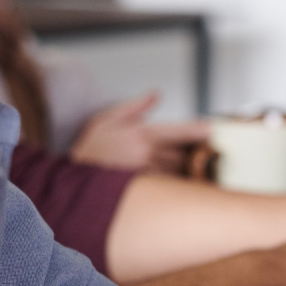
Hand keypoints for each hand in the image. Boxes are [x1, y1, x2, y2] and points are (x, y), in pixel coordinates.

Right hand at [72, 93, 210, 174]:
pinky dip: (178, 184)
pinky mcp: (147, 190)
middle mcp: (147, 154)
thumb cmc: (91, 149)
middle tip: (203, 151)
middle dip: (194, 152)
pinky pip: (171, 187)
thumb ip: (135, 107)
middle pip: (186, 153)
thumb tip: (156, 95)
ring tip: (190, 167)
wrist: (71, 180)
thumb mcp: (106, 120)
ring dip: (188, 169)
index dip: (201, 131)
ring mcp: (149, 174)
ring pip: (181, 171)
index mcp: (142, 134)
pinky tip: (178, 182)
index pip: (182, 131)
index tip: (214, 130)